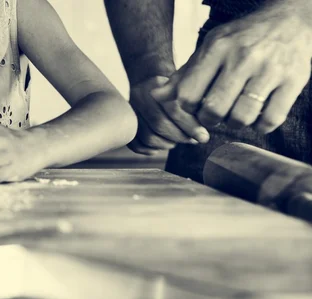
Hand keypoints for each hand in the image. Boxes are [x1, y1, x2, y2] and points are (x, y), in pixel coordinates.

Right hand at [128, 76, 208, 154]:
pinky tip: (161, 147)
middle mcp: (138, 98)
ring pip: (148, 137)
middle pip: (159, 125)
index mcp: (153, 87)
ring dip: (166, 144)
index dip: (189, 125)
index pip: (172, 110)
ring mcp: (129, 113)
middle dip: (180, 137)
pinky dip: (149, 150)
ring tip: (177, 142)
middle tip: (193, 140)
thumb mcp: (183, 86)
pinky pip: (135, 144)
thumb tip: (204, 128)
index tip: (203, 135)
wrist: (147, 81)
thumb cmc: (171, 86)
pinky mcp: (126, 125)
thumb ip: (192, 103)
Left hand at [161, 5, 311, 132]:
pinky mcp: (293, 81)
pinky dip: (260, 126)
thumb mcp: (210, 48)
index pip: (188, 95)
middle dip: (209, 119)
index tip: (195, 106)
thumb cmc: (242, 39)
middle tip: (215, 114)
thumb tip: (156, 97)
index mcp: (217, 49)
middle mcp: (242, 58)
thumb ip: (184, 75)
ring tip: (235, 113)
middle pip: (213, 110)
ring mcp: (270, 70)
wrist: (289, 20)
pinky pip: (270, 120)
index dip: (187, 109)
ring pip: (241, 118)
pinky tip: (257, 115)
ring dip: (235, 123)